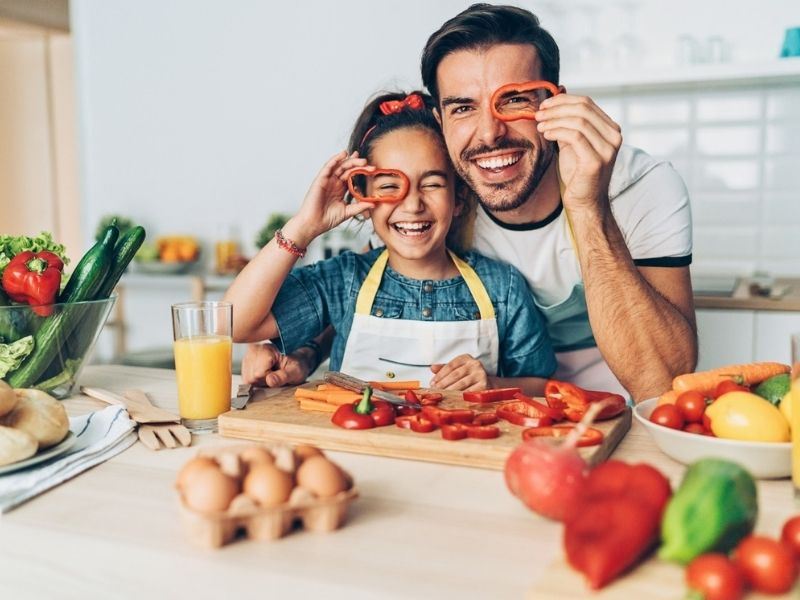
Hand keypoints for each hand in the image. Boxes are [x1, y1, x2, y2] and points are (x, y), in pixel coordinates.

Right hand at [240, 343, 313, 386]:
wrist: (297, 358)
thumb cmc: (297, 364)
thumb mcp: (295, 371)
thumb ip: (283, 376)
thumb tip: (270, 380)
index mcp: (266, 349)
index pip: (258, 374)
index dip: (268, 379)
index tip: (278, 375)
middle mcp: (254, 350)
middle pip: (251, 377)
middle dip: (263, 381)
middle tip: (275, 375)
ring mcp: (248, 355)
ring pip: (247, 379)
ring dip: (259, 381)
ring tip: (271, 374)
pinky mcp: (246, 362)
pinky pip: (246, 378)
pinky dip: (256, 379)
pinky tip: (265, 373)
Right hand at [287, 151, 374, 244]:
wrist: (314, 224)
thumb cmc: (327, 219)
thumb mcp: (348, 212)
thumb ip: (360, 207)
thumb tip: (374, 204)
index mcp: (340, 189)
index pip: (352, 176)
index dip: (361, 171)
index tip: (372, 169)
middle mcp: (334, 183)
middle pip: (347, 169)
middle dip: (357, 165)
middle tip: (368, 163)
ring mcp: (327, 181)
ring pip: (339, 166)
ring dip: (349, 160)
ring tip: (359, 157)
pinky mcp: (320, 180)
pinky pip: (328, 167)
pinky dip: (335, 159)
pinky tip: (343, 154)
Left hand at [429, 354, 490, 391]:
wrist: (486, 383)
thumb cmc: (468, 376)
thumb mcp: (457, 369)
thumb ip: (444, 368)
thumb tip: (432, 368)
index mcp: (466, 358)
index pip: (450, 366)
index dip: (440, 375)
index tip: (432, 383)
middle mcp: (475, 364)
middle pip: (455, 374)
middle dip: (443, 384)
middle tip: (435, 391)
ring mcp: (480, 374)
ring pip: (461, 384)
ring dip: (450, 390)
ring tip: (442, 395)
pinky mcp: (484, 385)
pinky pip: (469, 392)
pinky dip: (460, 396)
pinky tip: (453, 400)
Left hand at [535, 94, 621, 213]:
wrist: (584, 201)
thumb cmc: (577, 172)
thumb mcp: (573, 142)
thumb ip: (569, 123)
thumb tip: (557, 98)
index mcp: (610, 129)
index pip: (587, 103)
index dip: (563, 100)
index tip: (544, 104)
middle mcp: (614, 137)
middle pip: (583, 109)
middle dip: (557, 109)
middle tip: (538, 114)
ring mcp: (608, 149)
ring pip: (579, 121)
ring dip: (554, 120)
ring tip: (540, 125)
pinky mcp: (597, 160)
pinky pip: (575, 137)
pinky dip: (557, 132)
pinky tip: (546, 134)